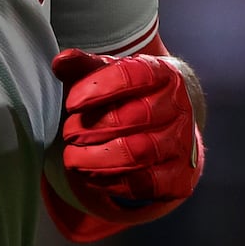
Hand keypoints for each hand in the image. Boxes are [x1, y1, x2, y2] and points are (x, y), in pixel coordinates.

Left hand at [51, 48, 202, 218]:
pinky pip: (144, 184)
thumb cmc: (131, 94)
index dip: (99, 89)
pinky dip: (110, 182)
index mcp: (164, 73)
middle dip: (93, 128)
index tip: (71, 104)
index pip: (134, 75)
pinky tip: (89, 175)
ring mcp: (182, 144)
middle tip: (68, 133)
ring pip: (138, 153)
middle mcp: (179, 107)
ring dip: (97, 158)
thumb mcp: (109, 74)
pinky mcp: (179, 177)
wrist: (169, 124)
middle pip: (134, 117)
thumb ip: (85, 65)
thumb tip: (62, 60)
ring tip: (72, 158)